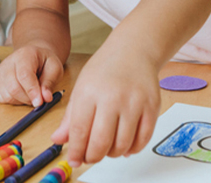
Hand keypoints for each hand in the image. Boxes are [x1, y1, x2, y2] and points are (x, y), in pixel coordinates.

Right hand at [0, 44, 64, 106]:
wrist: (32, 57)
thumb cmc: (43, 63)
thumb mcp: (55, 68)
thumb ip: (50, 82)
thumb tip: (46, 98)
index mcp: (24, 55)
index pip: (24, 75)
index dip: (32, 91)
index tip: (39, 103)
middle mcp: (8, 63)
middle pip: (14, 87)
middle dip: (29, 98)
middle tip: (39, 98)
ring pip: (8, 95)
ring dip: (22, 100)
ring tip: (31, 92)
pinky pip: (3, 99)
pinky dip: (14, 101)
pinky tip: (22, 93)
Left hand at [51, 36, 161, 166]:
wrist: (134, 50)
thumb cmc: (105, 69)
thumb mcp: (81, 88)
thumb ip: (70, 117)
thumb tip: (58, 140)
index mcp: (89, 92)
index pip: (79, 130)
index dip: (76, 150)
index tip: (75, 160)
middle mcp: (112, 97)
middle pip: (101, 142)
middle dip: (93, 157)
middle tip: (90, 157)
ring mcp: (134, 103)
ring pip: (122, 145)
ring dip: (113, 154)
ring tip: (108, 148)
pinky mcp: (152, 107)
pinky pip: (143, 140)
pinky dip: (133, 149)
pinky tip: (125, 146)